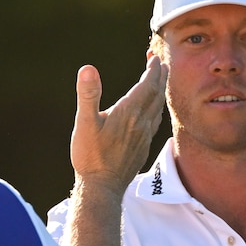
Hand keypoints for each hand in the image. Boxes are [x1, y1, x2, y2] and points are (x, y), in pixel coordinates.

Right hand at [70, 55, 167, 194]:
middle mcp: (141, 123)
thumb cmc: (90, 155)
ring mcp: (144, 136)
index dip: (153, 69)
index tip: (155, 57)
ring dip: (160, 92)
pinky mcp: (143, 147)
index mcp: (128, 113)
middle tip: (160, 63)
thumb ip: (88, 94)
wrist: (102, 187)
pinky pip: (155, 122)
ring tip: (160, 81)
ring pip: (158, 108)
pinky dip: (157, 109)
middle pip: (157, 94)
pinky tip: (153, 111)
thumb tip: (88, 69)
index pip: (147, 85)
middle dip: (160, 76)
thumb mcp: (84, 123)